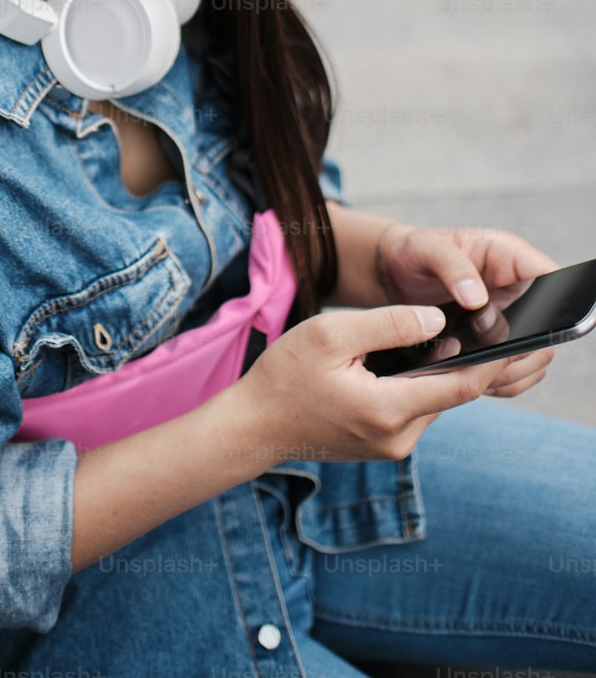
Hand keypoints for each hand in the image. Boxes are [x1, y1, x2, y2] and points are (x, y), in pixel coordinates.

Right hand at [233, 303, 509, 471]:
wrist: (253, 425)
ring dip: (436, 369)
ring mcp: (392, 446)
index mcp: (389, 411)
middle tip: (472, 320)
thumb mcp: (331, 334)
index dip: (491, 359)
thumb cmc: (285, 375)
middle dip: (462, 358)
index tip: (512, 335)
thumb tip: (439, 320)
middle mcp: (399, 437)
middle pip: (450, 391)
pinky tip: (403, 358)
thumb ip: (389, 324)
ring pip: (432, 399)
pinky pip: (414, 408)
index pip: (461, 386)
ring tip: (433, 332)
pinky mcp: (383, 444)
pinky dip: (416, 382)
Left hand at [378, 223, 559, 397]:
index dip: (549, 303)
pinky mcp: (495, 341)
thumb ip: (452, 266)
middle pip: (547, 329)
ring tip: (475, 373)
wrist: (395, 273)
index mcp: (508, 256)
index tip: (524, 328)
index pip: (550, 277)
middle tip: (487, 357)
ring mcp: (510, 318)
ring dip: (509, 370)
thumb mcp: (425, 247)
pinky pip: (513, 371)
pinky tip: (473, 380)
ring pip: (534, 356)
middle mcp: (516, 289)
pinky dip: (498, 380)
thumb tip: (477, 298)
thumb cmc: (413, 252)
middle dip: (521, 350)